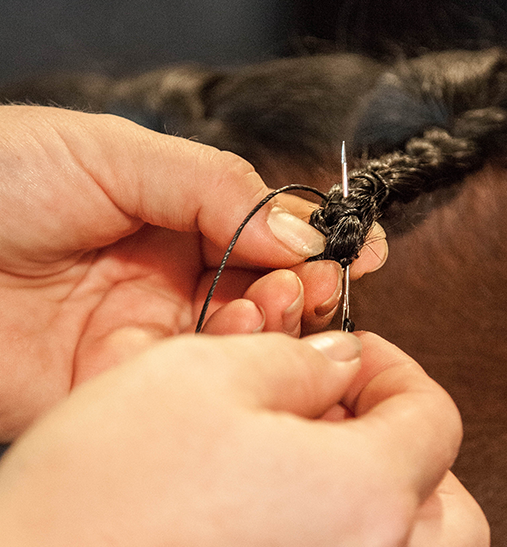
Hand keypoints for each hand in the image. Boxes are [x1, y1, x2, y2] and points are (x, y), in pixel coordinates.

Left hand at [0, 106, 386, 438]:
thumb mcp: (114, 152)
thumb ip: (217, 187)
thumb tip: (306, 230)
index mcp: (170, 219)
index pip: (265, 239)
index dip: (312, 248)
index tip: (356, 255)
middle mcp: (164, 282)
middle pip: (262, 300)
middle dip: (301, 294)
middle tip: (314, 287)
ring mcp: (140, 339)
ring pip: (234, 352)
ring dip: (268, 332)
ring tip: (269, 306)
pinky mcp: (110, 392)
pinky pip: (184, 394)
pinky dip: (219, 375)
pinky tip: (226, 346)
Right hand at [0, 330, 487, 546]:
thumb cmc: (103, 500)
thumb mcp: (200, 374)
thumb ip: (293, 360)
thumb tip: (334, 366)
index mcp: (365, 500)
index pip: (436, 421)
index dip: (395, 371)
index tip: (348, 360)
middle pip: (451, 521)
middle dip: (416, 463)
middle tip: (351, 428)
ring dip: (362, 515)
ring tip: (283, 474)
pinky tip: (236, 536)